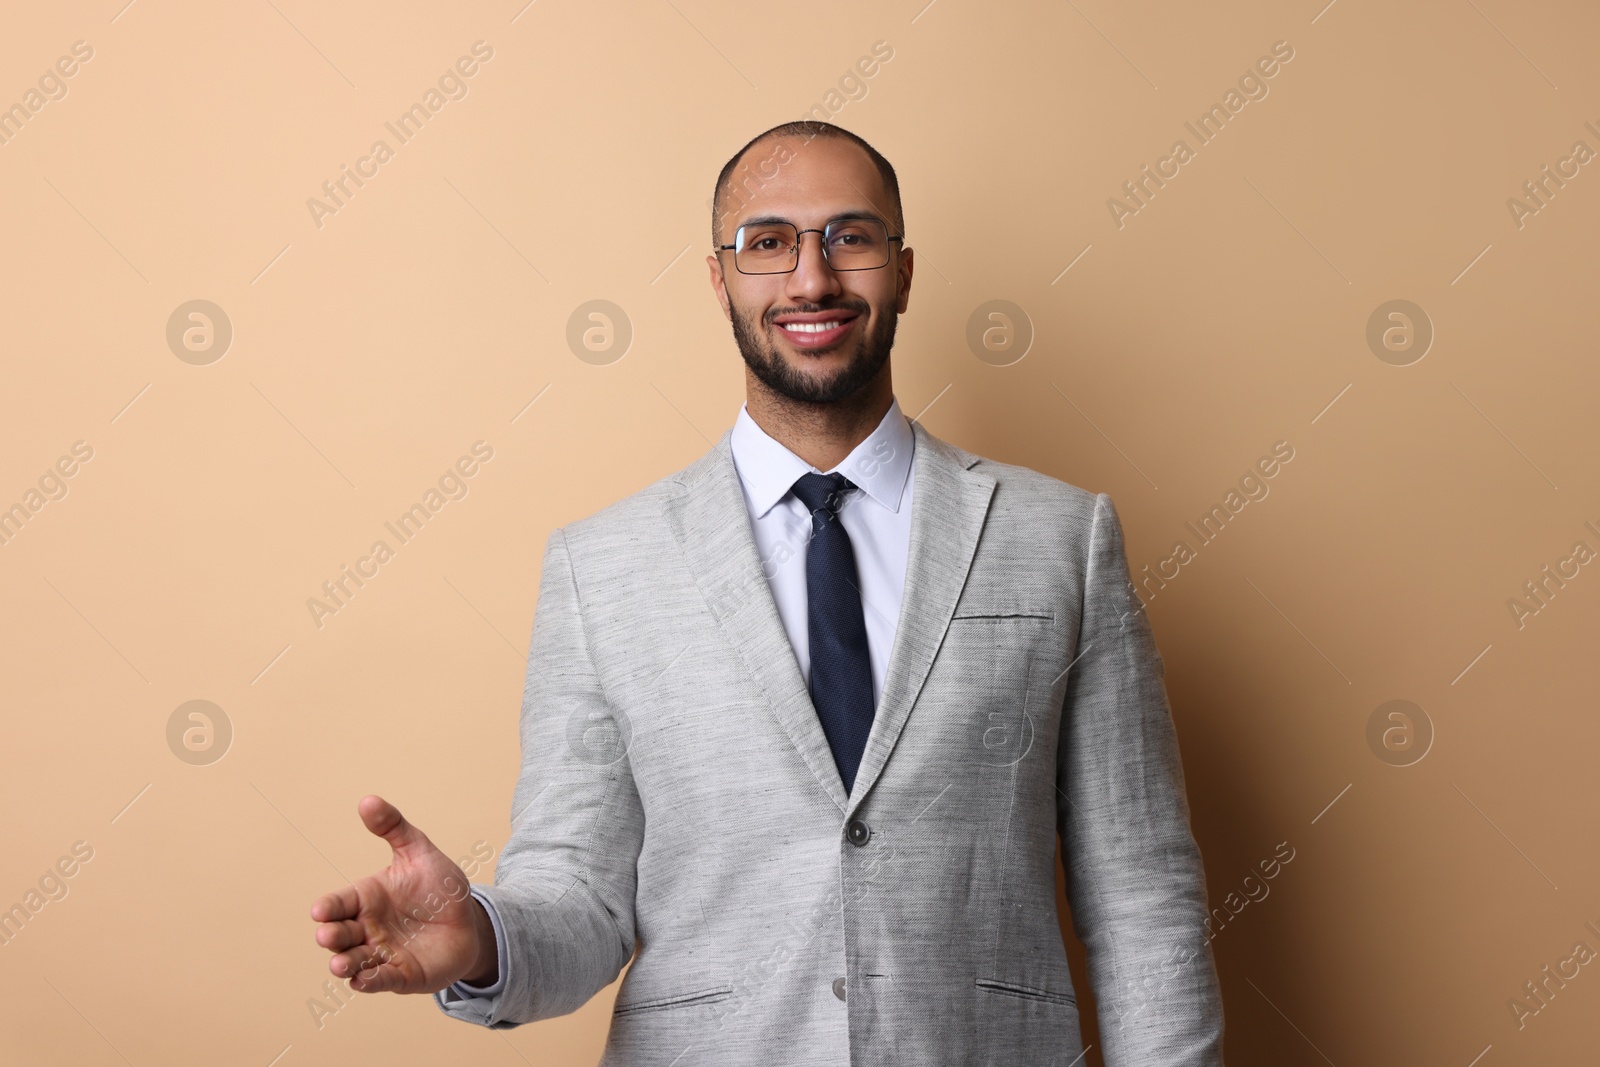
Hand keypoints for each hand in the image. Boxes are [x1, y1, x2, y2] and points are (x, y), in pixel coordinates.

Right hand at [309, 795, 497, 994]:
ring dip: (344, 964)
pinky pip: (380, 980)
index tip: (320, 910)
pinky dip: (370, 981)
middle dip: (331, 937)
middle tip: (328, 936)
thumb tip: (367, 800)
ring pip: (354, 962)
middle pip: (339, 935)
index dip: (327, 908)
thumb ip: (394, 828)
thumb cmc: (437, 887)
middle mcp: (367, 929)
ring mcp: (381, 953)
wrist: (469, 920)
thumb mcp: (419, 852)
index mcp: (366, 899)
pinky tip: (362, 981)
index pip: (338, 903)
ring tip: (340, 965)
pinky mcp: (400, 975)